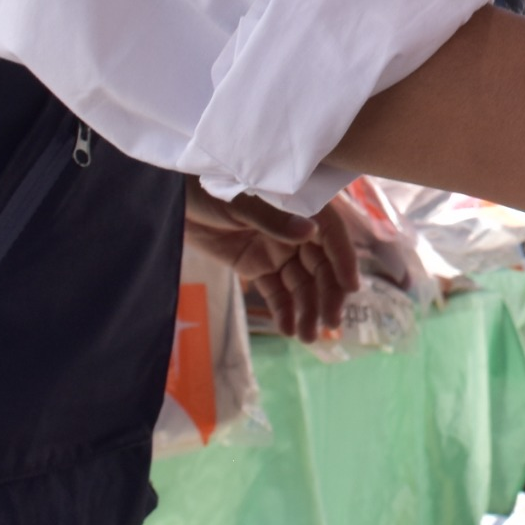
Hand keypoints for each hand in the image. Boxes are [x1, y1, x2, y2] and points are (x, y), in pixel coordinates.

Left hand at [183, 182, 359, 342]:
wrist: (174, 198)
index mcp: (298, 206)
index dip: (343, 258)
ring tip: (307, 337)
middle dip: (327, 294)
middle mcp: (293, 230)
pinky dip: (284, 311)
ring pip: (300, 284)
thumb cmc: (209, 187)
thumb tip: (309, 232)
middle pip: (320, 265)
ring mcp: (275, 249)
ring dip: (308, 309)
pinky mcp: (255, 265)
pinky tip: (289, 330)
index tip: (350, 287)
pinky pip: (275, 292)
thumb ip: (273, 219)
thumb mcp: (241, 201)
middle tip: (330, 323)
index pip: (330, 233)